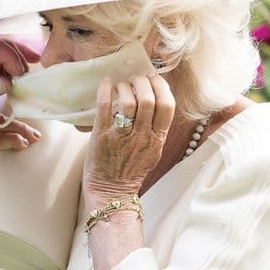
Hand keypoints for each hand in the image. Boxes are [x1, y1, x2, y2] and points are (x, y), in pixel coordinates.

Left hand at [82, 72, 174, 206]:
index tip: (154, 78)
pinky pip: (105, 107)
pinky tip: (106, 83)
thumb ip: (155, 131)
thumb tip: (154, 104)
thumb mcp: (152, 152)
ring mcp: (122, 136)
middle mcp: (142, 137)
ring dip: (125, 87)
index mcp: (157, 140)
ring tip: (121, 84)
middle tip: (135, 79)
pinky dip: (106, 90)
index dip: (161, 87)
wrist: (111, 191)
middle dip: (143, 83)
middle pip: (149, 100)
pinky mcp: (102, 136)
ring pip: (130, 102)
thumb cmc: (130, 171)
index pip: (167, 106)